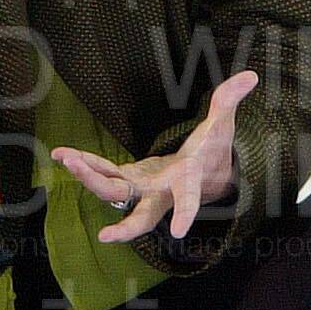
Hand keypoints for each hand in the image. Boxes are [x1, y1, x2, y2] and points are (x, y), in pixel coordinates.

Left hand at [52, 70, 258, 242]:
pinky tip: (60, 154)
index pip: (189, 200)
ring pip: (112, 191)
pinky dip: (83, 164)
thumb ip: (229, 102)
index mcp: (187, 182)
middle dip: (124, 220)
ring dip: (89, 177)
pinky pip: (102, 172)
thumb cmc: (212, 151)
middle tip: (104, 233)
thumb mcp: (222, 125)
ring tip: (66, 158)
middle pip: (140, 213)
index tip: (180, 233)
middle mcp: (162, 193)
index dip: (186, 213)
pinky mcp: (129, 179)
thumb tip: (251, 76)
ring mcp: (142, 189)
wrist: (202, 173)